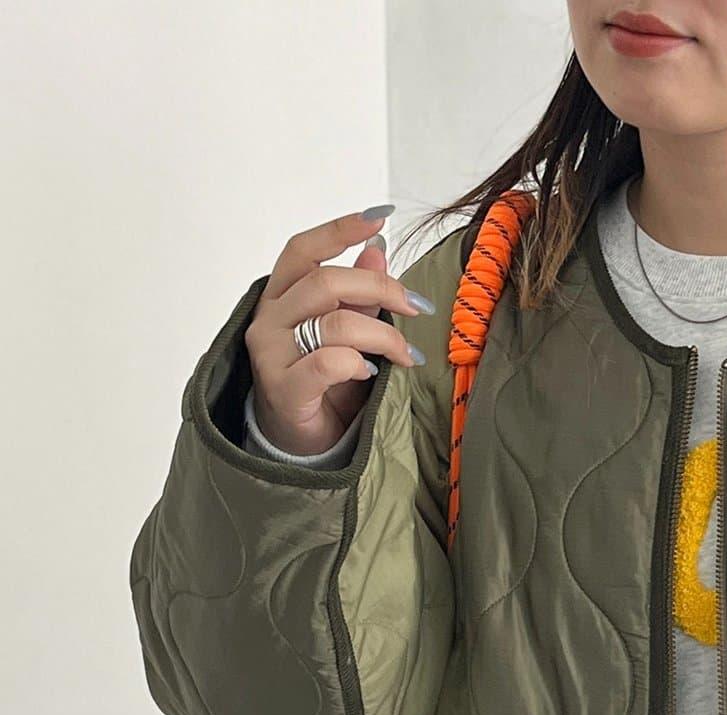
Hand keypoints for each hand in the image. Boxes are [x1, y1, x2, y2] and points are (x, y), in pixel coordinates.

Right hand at [244, 205, 434, 455]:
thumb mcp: (346, 333)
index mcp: (281, 296)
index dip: (339, 230)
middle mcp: (270, 318)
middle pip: (326, 281)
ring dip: (383, 336)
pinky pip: (327, 363)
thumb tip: (377, 250)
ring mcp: (271, 353)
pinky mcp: (284, 389)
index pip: (303, 250)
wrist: (299, 443)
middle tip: (417, 308)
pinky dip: (357, 364)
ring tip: (406, 355)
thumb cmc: (323, 386)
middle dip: (381, 290)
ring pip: (335, 323)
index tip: (380, 218)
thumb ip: (358, 295)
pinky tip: (369, 372)